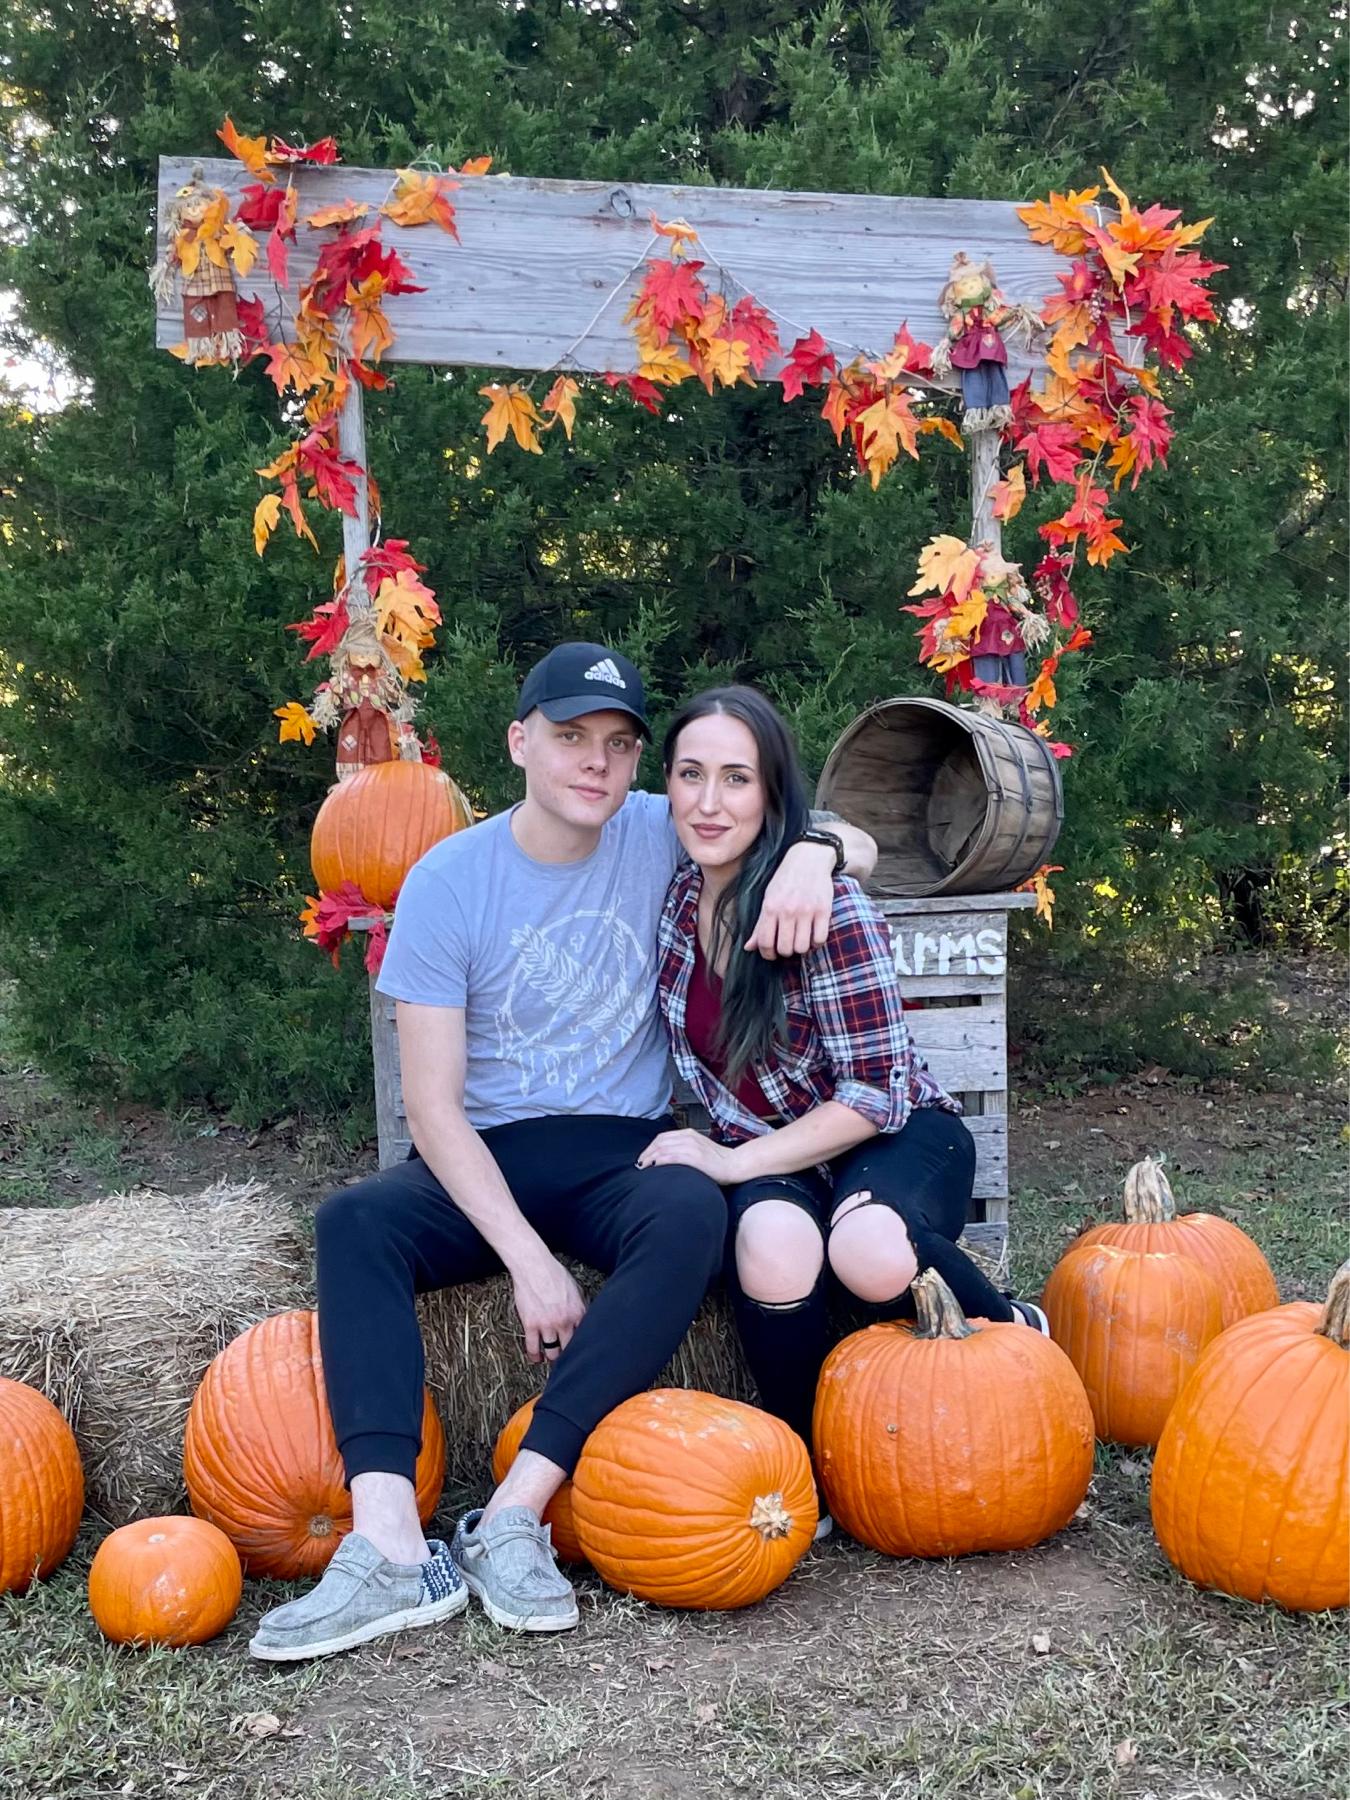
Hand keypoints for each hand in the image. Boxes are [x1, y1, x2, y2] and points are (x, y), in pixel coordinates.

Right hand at [509, 1250, 587, 1364]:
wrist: (533, 1265)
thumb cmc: (553, 1273)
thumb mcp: (576, 1289)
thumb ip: (581, 1307)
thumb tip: (585, 1320)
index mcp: (578, 1312)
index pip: (584, 1338)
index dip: (583, 1347)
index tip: (582, 1353)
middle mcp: (564, 1321)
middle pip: (569, 1349)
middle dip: (568, 1355)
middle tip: (567, 1359)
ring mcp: (547, 1324)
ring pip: (552, 1352)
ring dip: (552, 1357)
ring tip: (552, 1358)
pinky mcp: (531, 1325)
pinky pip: (533, 1347)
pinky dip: (535, 1356)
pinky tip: (537, 1359)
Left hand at [635, 1129, 739, 1182]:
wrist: (735, 1164)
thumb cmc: (719, 1161)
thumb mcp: (700, 1148)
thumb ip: (685, 1149)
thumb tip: (668, 1158)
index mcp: (689, 1134)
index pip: (662, 1137)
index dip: (650, 1147)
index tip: (644, 1158)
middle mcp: (688, 1137)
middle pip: (659, 1142)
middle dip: (647, 1153)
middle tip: (640, 1165)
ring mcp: (691, 1146)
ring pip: (662, 1149)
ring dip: (649, 1158)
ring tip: (643, 1168)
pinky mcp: (694, 1157)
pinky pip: (671, 1157)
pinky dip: (659, 1161)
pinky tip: (654, 1167)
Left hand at [744, 840, 833, 958]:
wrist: (809, 857)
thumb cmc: (785, 879)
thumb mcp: (768, 898)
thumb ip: (759, 924)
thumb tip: (748, 948)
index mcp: (770, 907)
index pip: (765, 942)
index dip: (767, 954)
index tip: (771, 954)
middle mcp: (787, 910)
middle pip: (785, 948)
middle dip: (785, 951)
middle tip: (787, 944)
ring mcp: (807, 911)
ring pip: (802, 947)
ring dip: (801, 948)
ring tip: (800, 939)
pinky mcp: (824, 910)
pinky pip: (819, 939)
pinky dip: (816, 942)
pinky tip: (812, 935)